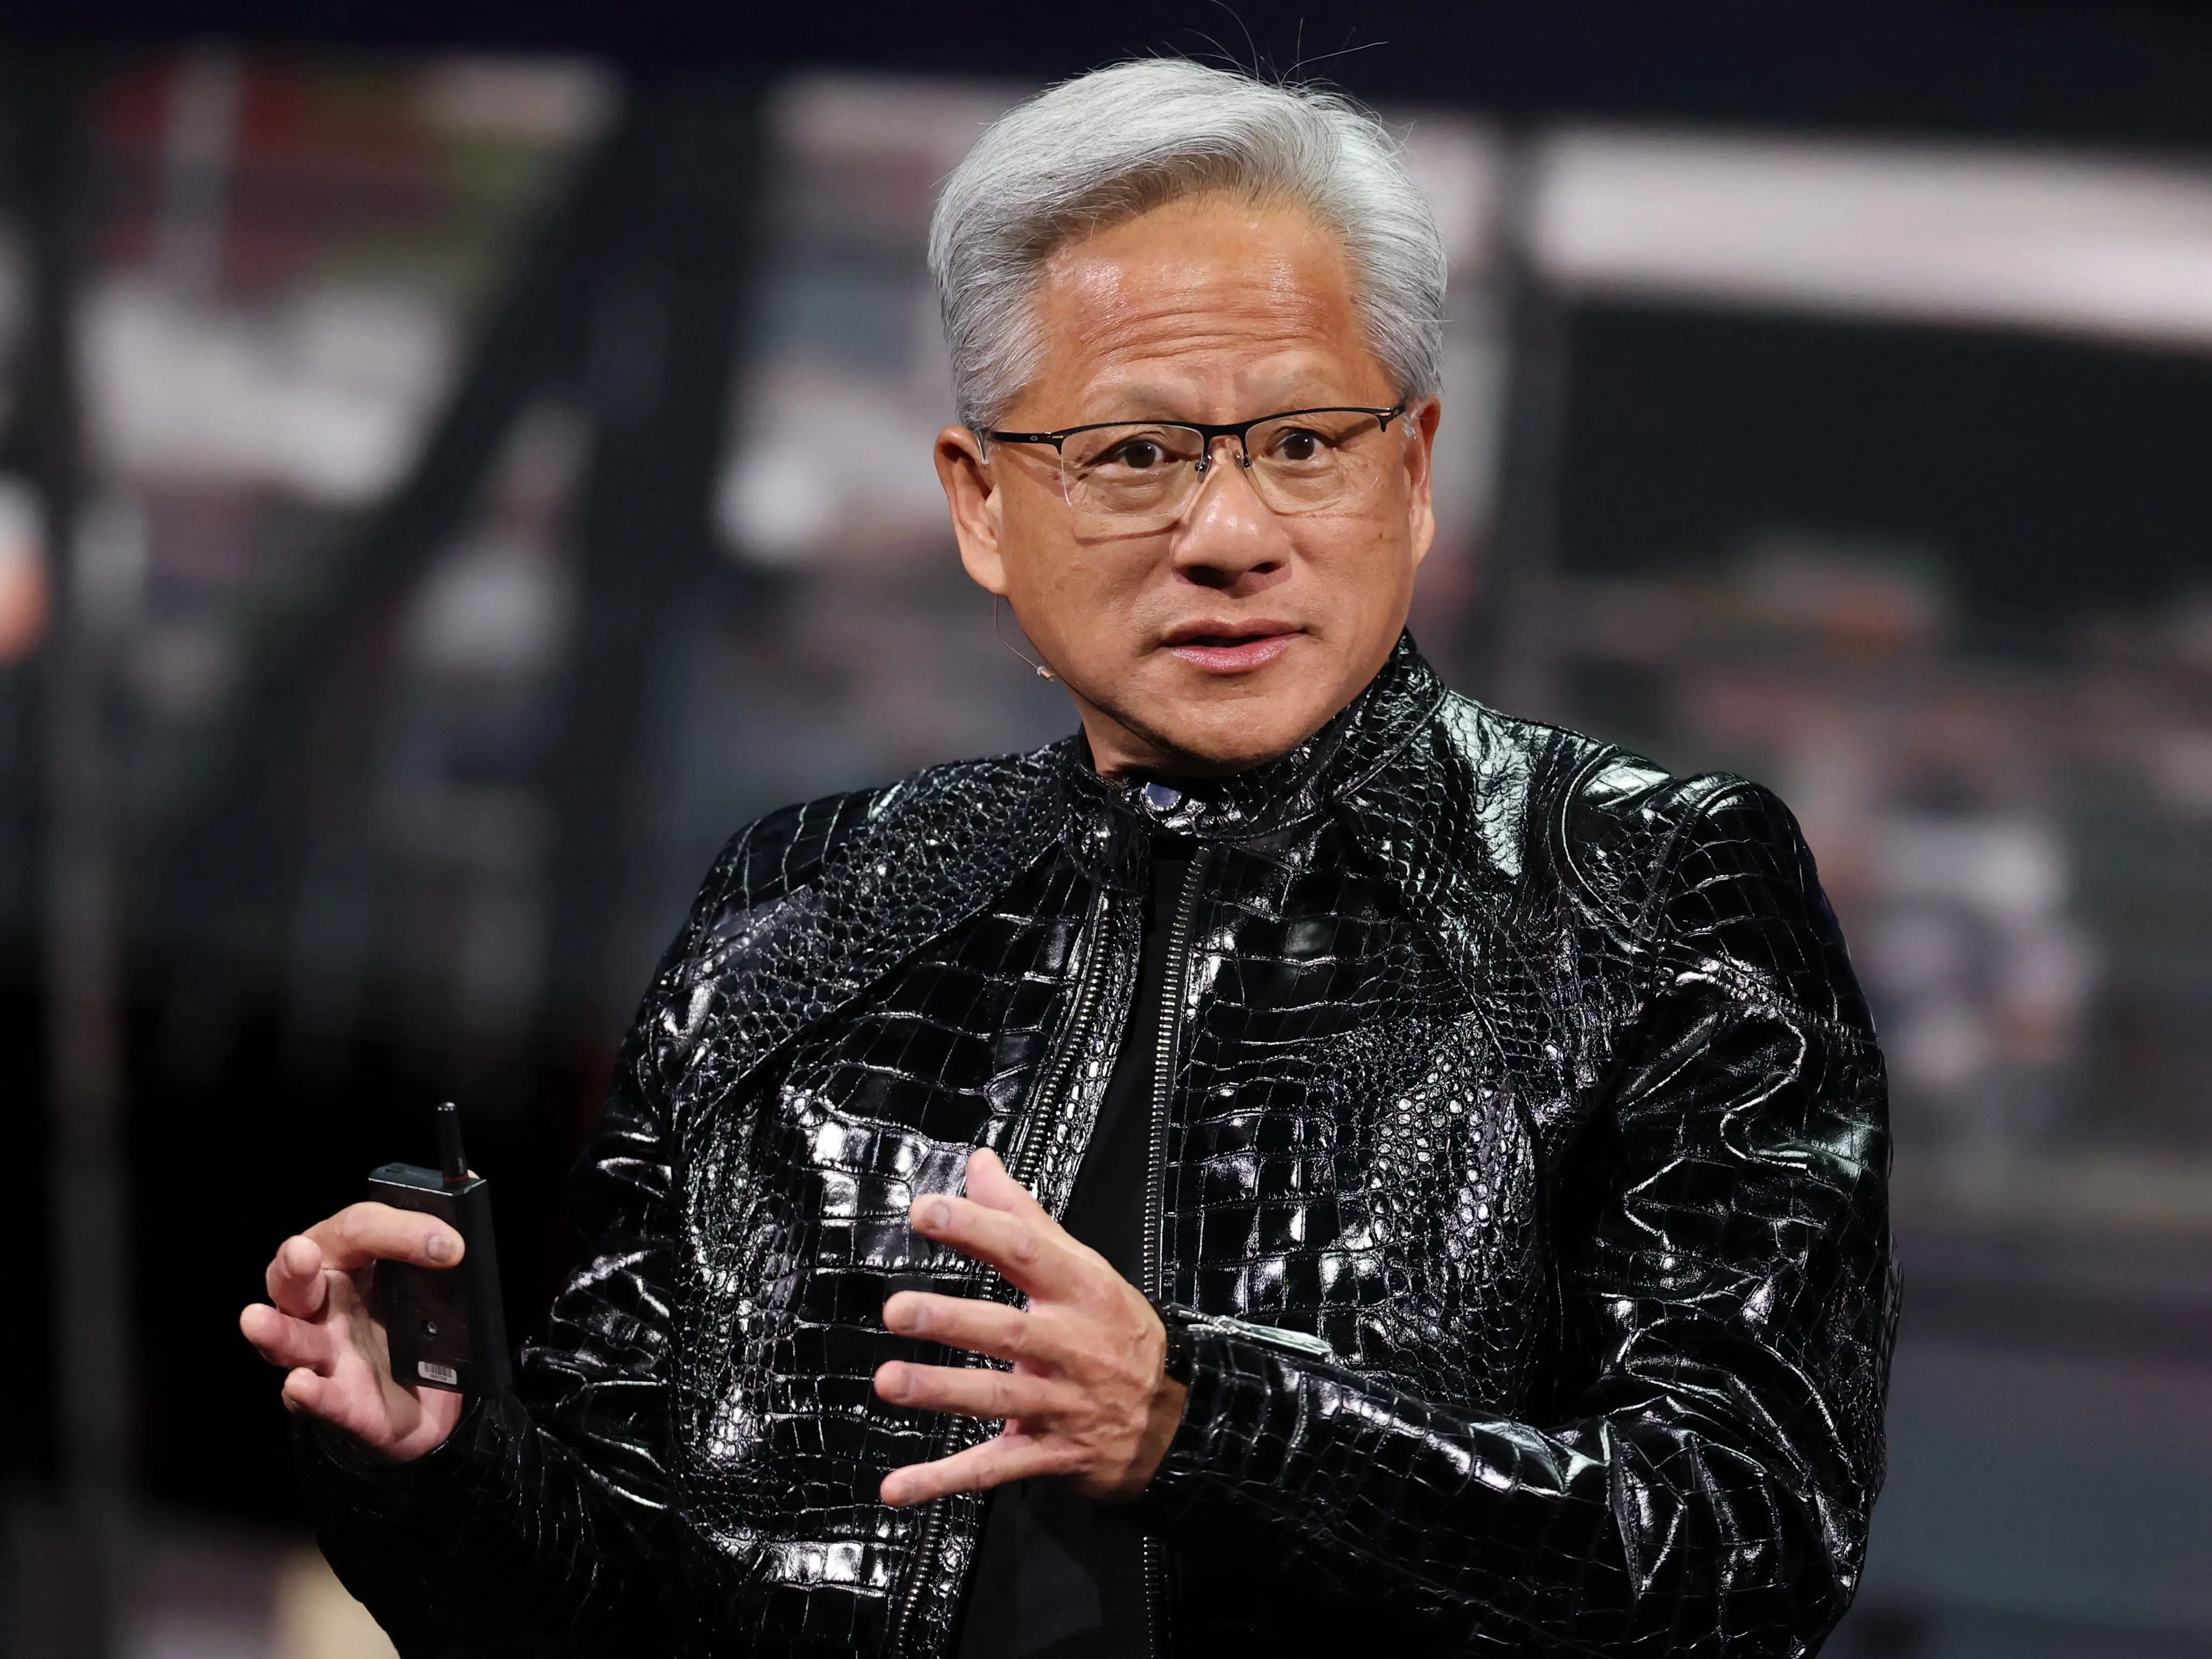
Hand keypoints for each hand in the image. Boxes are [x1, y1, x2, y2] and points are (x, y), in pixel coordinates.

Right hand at [238, 1204, 467, 1461]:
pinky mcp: (340, 1401)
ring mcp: (325, 1355)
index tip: (449, 1246)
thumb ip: (432, 1251)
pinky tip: (301, 1384)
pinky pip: (319, 1398)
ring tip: (255, 1321)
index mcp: (345, 1261)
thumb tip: (455, 1234)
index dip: (400, 1230)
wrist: (428, 1397)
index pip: (357, 1231)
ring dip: (277, 1332)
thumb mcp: (427, 1279)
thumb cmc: (412, 1322)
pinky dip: (309, 1393)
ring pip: (291, 1341)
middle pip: (295, 1280)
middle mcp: (323, 1305)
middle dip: (294, 1266)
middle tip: (301, 1253)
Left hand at [874, 1147, 1186, 1507]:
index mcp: (1081, 1291)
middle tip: (897, 1310)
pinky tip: (895, 1487)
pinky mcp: (1050, 1455)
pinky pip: (992, 1469)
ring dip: (941, 1392)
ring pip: (998, 1398)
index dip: (977, 1228)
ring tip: (888, 1382)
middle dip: (953, 1321)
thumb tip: (978, 1163)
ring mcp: (1062, 1404)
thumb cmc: (1116, 1331)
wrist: (1179, 1419)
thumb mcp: (1083, 1268)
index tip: (925, 1211)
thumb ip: (1023, 1218)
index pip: (1026, 1251)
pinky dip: (942, 1480)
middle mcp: (1072, 1346)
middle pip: (1009, 1331)